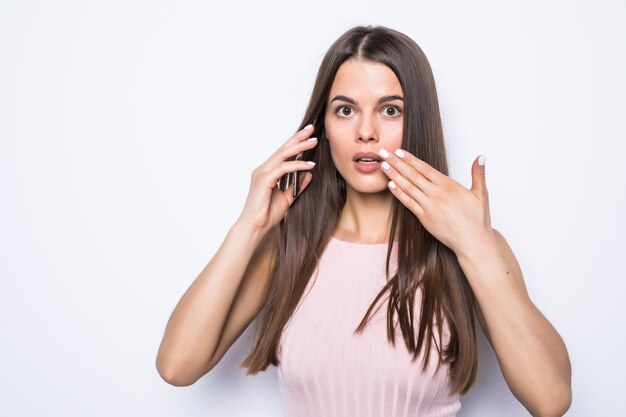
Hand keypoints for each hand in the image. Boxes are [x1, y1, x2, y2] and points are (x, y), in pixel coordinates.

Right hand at [236, 124, 317, 234]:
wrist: (255, 227)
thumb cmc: (267, 214)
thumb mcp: (287, 198)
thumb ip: (297, 186)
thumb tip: (308, 174)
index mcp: (267, 172)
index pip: (283, 153)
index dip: (295, 143)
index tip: (308, 135)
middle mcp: (263, 169)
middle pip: (283, 149)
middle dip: (298, 138)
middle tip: (311, 129)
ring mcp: (262, 173)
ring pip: (283, 155)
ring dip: (299, 147)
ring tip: (313, 142)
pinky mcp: (264, 180)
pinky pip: (283, 168)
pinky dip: (297, 165)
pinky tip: (309, 165)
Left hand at [378, 148, 493, 255]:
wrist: (473, 242)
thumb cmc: (477, 220)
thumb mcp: (481, 194)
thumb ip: (478, 174)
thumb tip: (480, 156)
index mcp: (449, 186)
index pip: (424, 168)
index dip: (410, 159)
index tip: (398, 151)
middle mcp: (437, 194)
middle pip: (412, 174)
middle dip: (396, 162)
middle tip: (383, 153)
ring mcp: (429, 206)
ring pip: (408, 187)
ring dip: (394, 175)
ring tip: (383, 165)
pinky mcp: (424, 218)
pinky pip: (409, 203)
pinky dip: (399, 193)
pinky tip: (390, 185)